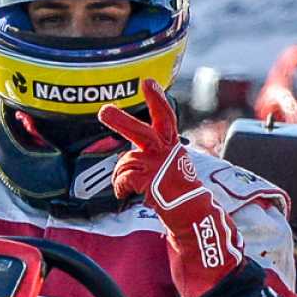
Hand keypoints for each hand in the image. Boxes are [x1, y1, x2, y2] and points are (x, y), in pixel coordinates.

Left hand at [100, 80, 243, 296]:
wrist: (192, 214)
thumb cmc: (180, 192)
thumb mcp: (170, 167)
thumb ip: (153, 155)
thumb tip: (130, 156)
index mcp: (172, 145)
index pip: (165, 116)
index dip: (156, 98)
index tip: (147, 81)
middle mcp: (166, 152)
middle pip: (141, 131)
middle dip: (120, 121)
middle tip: (104, 111)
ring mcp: (157, 166)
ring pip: (125, 162)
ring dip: (122, 175)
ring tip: (126, 187)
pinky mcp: (150, 181)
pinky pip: (124, 180)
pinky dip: (121, 188)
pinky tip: (127, 195)